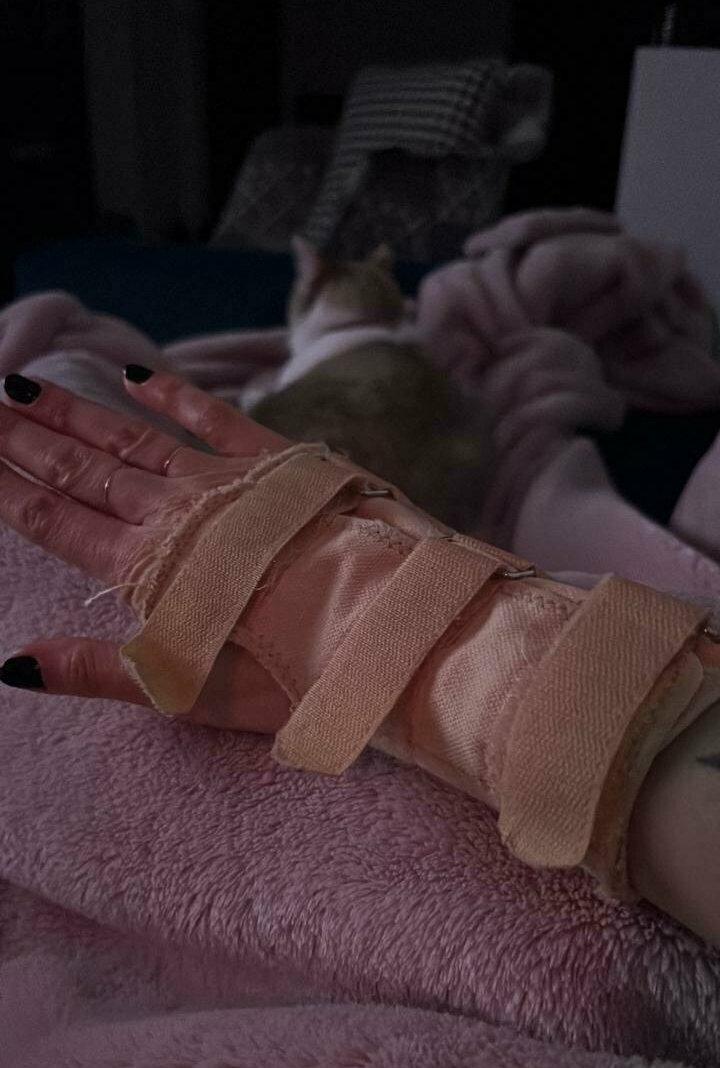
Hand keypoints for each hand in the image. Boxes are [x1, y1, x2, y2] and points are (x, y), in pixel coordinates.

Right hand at [0, 368, 292, 731]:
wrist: (393, 629)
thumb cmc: (296, 676)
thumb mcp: (191, 691)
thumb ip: (99, 671)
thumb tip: (13, 664)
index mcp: (149, 570)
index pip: (58, 521)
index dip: (9, 488)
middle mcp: (177, 514)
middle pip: (82, 469)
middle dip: (26, 440)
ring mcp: (227, 481)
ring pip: (132, 438)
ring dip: (77, 414)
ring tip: (26, 387)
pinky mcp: (279, 462)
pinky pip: (214, 416)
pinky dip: (174, 395)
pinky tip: (137, 376)